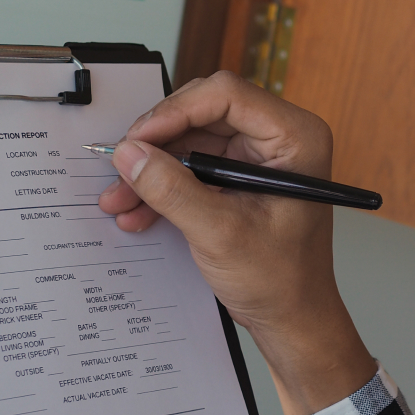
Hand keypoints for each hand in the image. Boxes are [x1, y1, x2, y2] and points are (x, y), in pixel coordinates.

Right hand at [98, 71, 375, 414]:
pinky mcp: (241, 176)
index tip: (138, 139)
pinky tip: (138, 209)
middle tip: (123, 165)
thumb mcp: (219, 233)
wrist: (293, 318)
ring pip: (192, 139)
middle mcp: (280, 138)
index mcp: (295, 138)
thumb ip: (172, 190)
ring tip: (119, 196)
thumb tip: (129, 154)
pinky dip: (165, 184)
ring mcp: (260, 157)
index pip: (226, 96)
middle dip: (158, 142)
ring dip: (154, 168)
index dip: (175, 111)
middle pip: (204, 112)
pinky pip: (194, 164)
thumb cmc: (281, 280)